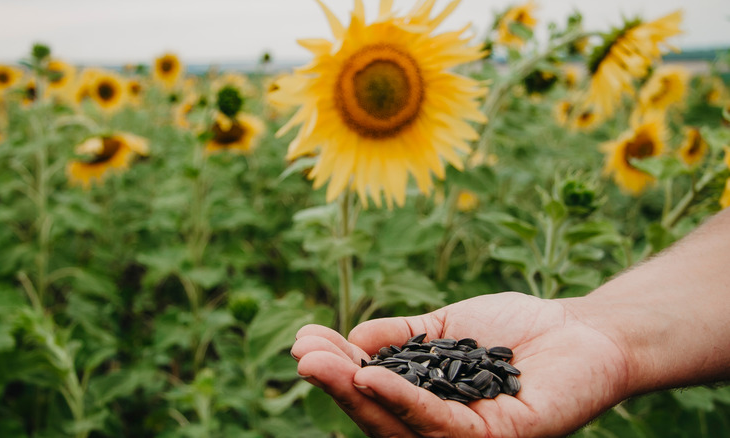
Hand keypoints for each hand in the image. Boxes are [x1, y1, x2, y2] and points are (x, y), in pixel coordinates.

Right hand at [291, 292, 630, 436]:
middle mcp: (443, 429)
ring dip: (356, 395)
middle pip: (379, 415)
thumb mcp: (445, 329)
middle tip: (301, 354)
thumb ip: (401, 336)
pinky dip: (404, 402)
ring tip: (320, 363)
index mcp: (427, 404)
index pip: (373, 394)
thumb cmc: (516, 330)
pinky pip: (442, 425)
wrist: (583, 330)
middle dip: (337, 384)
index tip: (306, 338)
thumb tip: (352, 339)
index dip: (338, 370)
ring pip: (400, 426)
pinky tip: (374, 377)